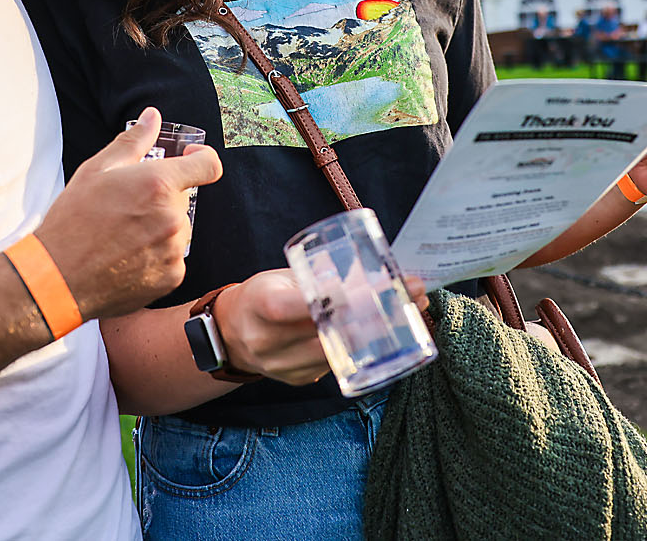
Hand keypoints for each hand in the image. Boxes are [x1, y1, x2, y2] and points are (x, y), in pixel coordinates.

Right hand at [36, 108, 220, 321]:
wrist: (58, 276)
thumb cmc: (73, 219)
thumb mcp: (97, 170)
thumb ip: (133, 141)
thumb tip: (153, 116)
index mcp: (158, 184)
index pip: (208, 164)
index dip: (201, 157)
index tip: (191, 157)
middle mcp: (173, 216)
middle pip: (183, 200)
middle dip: (163, 198)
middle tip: (127, 208)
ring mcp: (174, 249)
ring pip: (178, 230)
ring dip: (159, 228)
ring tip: (122, 235)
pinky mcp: (171, 277)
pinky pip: (173, 258)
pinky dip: (156, 256)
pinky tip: (127, 257)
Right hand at [214, 271, 429, 385]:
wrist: (232, 333)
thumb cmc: (263, 295)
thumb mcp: (281, 277)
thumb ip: (317, 277)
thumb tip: (375, 267)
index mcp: (261, 306)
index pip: (299, 306)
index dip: (337, 299)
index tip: (376, 288)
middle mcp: (270, 342)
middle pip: (329, 333)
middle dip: (377, 316)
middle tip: (414, 296)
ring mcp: (284, 366)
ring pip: (340, 353)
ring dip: (381, 334)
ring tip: (414, 312)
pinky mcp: (298, 380)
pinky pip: (338, 366)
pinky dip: (365, 350)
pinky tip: (390, 333)